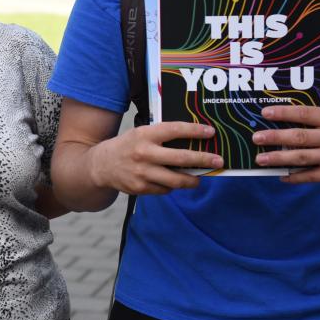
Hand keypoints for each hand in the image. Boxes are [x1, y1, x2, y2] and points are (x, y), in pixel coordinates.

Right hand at [88, 121, 221, 194]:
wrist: (101, 165)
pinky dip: (171, 186)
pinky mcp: (141, 188)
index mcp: (145, 135)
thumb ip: (162, 136)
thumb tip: (192, 141)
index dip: (195, 131)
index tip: (211, 133)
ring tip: (199, 179)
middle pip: (181, 158)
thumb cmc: (128, 146)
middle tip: (218, 161)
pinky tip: (172, 182)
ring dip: (192, 180)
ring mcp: (142, 173)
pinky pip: (165, 189)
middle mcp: (144, 153)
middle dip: (203, 160)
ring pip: (176, 180)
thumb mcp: (141, 133)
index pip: (175, 130)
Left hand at [253, 106, 319, 183]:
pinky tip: (280, 175)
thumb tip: (280, 119)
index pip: (305, 113)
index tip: (265, 113)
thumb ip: (314, 118)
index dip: (284, 113)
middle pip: (300, 137)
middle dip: (275, 137)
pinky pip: (310, 176)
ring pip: (301, 158)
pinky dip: (293, 176)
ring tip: (261, 159)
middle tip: (256, 137)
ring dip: (278, 159)